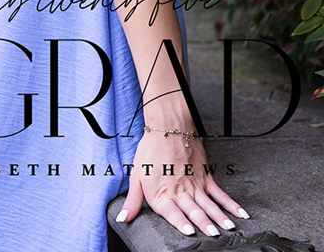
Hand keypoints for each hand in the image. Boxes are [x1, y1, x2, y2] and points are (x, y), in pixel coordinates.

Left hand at [116, 128, 249, 236]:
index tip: (190, 233)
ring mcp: (195, 184)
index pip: (173, 213)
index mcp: (162, 195)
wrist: (166, 127)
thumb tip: (123, 219)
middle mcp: (180, 191)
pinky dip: (231, 204)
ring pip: (209, 204)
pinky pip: (220, 193)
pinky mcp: (205, 176)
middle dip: (205, 224)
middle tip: (214, 235)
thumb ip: (133, 201)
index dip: (181, 223)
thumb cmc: (150, 150)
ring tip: (229, 228)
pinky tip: (240, 213)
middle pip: (194, 210)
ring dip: (219, 217)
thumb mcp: (136, 177)